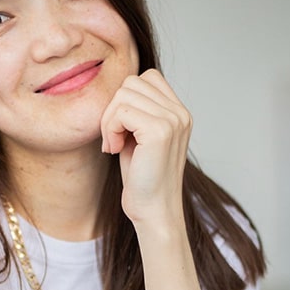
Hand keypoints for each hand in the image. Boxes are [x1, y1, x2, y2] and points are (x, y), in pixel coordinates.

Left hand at [100, 69, 191, 226]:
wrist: (153, 211)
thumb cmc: (142, 179)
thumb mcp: (138, 138)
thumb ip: (134, 112)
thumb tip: (115, 91)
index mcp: (178, 112)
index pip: (146, 78)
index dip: (125, 100)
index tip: (120, 129)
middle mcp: (180, 113)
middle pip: (132, 82)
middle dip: (112, 109)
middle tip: (113, 139)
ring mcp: (173, 120)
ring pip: (124, 94)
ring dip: (109, 120)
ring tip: (114, 145)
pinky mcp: (161, 131)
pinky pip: (122, 111)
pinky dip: (110, 129)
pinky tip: (114, 150)